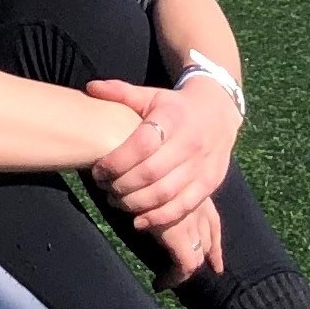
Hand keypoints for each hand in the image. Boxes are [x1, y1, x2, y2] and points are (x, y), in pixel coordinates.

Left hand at [85, 78, 236, 264]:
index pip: (142, 145)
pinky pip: (183, 207)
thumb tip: (91, 87)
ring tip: (117, 201)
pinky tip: (139, 221)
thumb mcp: (151, 95)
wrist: (218, 112)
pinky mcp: (210, 183)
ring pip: (165, 194)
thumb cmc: (174, 106)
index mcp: (172, 117)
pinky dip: (159, 218)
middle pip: (150, 173)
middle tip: (105, 188)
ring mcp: (202, 165)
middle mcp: (190, 142)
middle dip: (121, 186)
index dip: (116, 161)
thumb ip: (121, 92)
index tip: (98, 170)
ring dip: (136, 204)